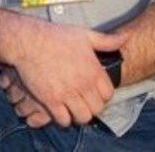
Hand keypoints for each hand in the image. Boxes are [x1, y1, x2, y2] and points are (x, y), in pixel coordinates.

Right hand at [3, 21, 123, 127]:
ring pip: (82, 117)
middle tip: (83, 103)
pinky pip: (63, 120)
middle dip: (91, 107)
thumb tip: (126, 37)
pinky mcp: (51, 100)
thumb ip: (107, 40)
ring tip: (72, 109)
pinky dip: (63, 118)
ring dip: (78, 115)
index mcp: (94, 70)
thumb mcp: (85, 35)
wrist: (28, 41)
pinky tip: (59, 110)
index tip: (94, 94)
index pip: (108, 95)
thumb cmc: (55, 36)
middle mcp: (83, 84)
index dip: (103, 96)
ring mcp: (67, 93)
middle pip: (97, 109)